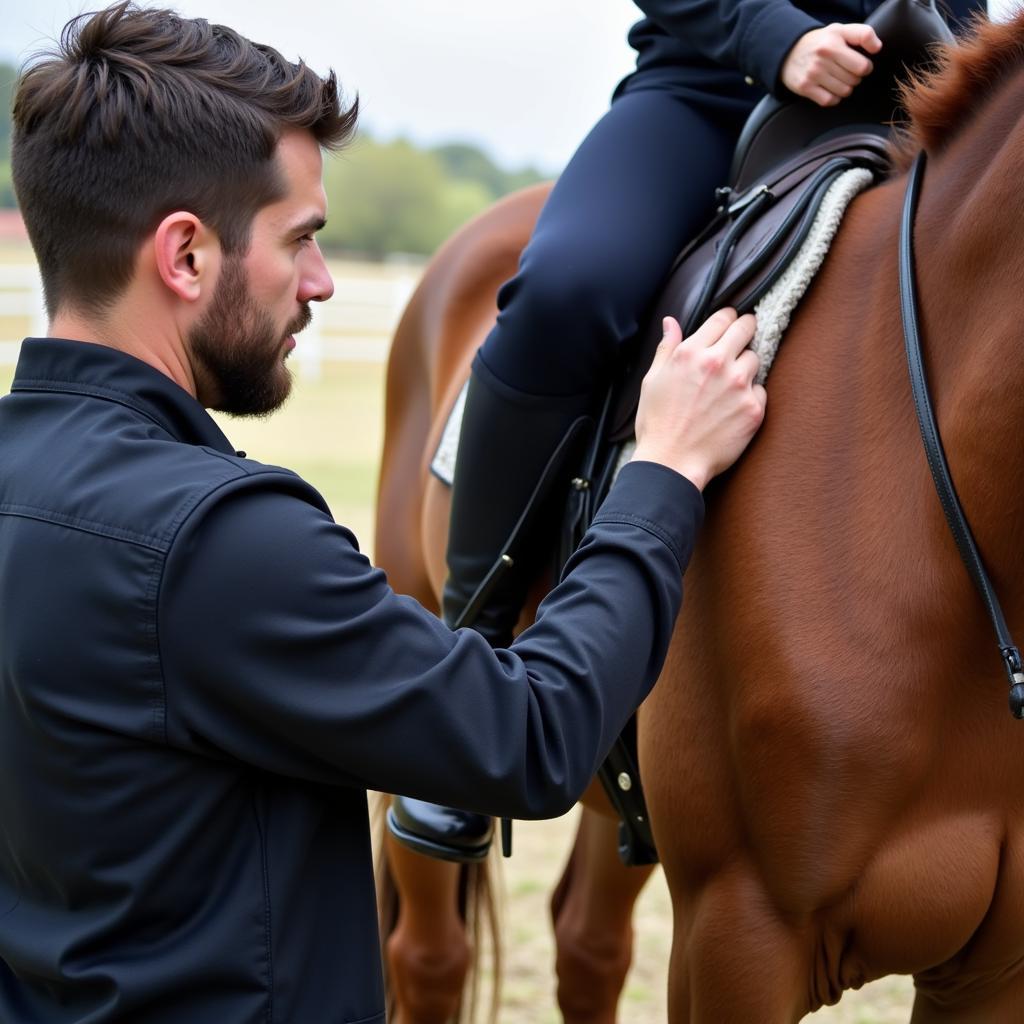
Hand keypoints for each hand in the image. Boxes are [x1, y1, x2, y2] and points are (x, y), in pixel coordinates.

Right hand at [633, 311, 765, 490]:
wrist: (672, 463)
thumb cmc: (658, 424)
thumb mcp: (652, 381)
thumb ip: (666, 348)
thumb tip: (671, 322)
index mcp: (691, 353)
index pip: (723, 317)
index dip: (728, 317)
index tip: (730, 322)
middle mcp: (718, 364)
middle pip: (746, 328)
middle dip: (745, 329)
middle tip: (742, 337)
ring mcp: (739, 386)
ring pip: (755, 359)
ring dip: (746, 366)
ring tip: (730, 383)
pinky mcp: (754, 408)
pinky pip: (760, 390)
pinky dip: (750, 396)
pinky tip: (733, 408)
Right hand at [781, 23, 881, 106]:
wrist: (789, 52)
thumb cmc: (821, 42)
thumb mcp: (840, 30)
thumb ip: (862, 34)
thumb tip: (877, 48)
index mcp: (834, 43)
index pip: (862, 65)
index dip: (866, 67)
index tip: (861, 65)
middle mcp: (823, 58)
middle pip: (854, 80)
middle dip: (855, 78)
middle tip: (847, 73)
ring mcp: (813, 74)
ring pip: (844, 91)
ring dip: (845, 89)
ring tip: (839, 80)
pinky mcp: (805, 87)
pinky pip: (829, 100)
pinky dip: (834, 98)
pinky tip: (830, 90)